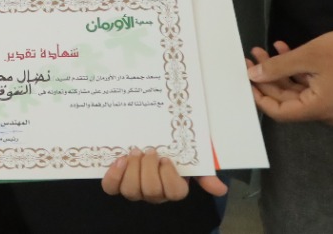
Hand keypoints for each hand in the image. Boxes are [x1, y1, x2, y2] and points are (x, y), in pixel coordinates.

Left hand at [101, 147, 226, 202]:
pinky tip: (119, 160)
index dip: (169, 177)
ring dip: (132, 170)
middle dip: (148, 169)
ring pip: (131, 191)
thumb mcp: (191, 158)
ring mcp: (135, 189)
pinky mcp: (117, 182)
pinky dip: (114, 175)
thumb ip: (204, 173)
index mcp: (174, 187)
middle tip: (149, 150)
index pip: (174, 193)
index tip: (166, 158)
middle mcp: (155, 193)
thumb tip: (221, 190)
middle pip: (151, 192)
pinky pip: (111, 187)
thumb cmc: (174, 150)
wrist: (152, 140)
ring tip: (135, 152)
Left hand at [247, 25, 332, 124]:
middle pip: (287, 100)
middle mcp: (325, 113)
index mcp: (320, 109)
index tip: (245, 78)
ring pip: (295, 90)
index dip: (260, 97)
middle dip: (267, 77)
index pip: (280, 113)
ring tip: (263, 49)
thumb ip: (277, 67)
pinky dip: (295, 70)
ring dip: (279, 70)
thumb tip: (253, 76)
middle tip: (252, 56)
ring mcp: (331, 104)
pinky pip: (308, 85)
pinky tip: (283, 49)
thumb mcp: (308, 55)